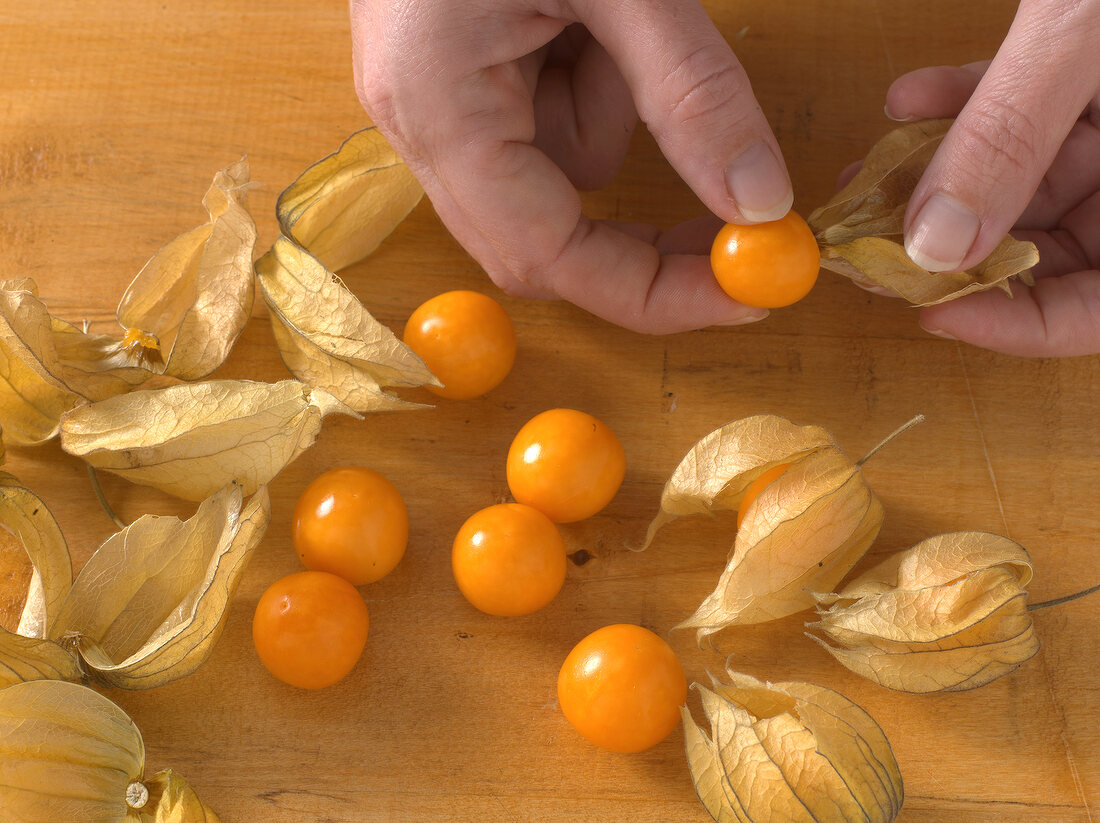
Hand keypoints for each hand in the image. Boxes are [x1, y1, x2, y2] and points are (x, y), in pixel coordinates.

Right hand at [350, 0, 793, 332]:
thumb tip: (758, 204)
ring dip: (617, 116)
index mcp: (438, 105)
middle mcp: (419, 125)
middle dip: (642, 232)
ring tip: (613, 16)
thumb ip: (692, 92)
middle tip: (738, 219)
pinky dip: (594, 82)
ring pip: (558, 174)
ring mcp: (432, 105)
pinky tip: (582, 13)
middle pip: (543, 237)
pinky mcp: (458, 80)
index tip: (746, 295)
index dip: (649, 295)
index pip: (548, 257)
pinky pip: (547, 121)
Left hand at [888, 1, 1099, 356]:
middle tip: (869, 242)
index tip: (926, 310)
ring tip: (868, 170)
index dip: (1014, 324)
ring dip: (941, 180)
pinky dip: (969, 114)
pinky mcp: (1098, 91)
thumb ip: (1014, 135)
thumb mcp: (1092, 35)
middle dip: (951, 245)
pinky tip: (913, 99)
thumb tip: (933, 246)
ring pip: (1025, 188)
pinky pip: (1031, 123)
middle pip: (1051, 253)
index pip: (1098, 312)